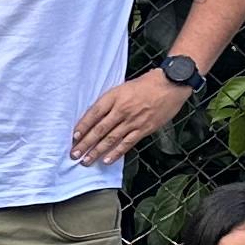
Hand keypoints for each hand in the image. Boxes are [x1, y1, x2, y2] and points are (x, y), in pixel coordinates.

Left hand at [70, 68, 193, 165]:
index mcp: (114, 96)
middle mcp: (121, 109)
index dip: (82, 126)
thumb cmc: (147, 84)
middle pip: (99, 129)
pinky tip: (106, 160)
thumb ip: (110, 101)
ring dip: (96, 151)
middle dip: (85, 143)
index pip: (93, 114)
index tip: (73, 137)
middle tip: (74, 154)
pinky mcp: (144, 129)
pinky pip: (127, 143)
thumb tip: (96, 117)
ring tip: (86, 161)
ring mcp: (133, 120)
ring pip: (110, 139)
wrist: (171, 84)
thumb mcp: (123, 87)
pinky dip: (116, 153)